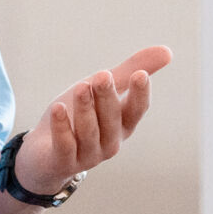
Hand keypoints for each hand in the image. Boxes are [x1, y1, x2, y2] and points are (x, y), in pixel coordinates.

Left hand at [9, 45, 169, 196]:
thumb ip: (129, 71)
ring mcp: (88, 155)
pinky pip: (65, 145)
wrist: (45, 153)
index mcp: (123, 124)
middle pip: (112, 119)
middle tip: (103, 75)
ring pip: (89, 131)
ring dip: (86, 108)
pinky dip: (62, 127)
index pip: (137, 110)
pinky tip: (57, 108)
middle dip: (108, 97)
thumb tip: (168, 51)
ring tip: (81, 87)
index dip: (140, 94)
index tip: (140, 75)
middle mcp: (110, 142)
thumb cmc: (79, 115)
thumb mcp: (101, 89)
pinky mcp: (63, 162)